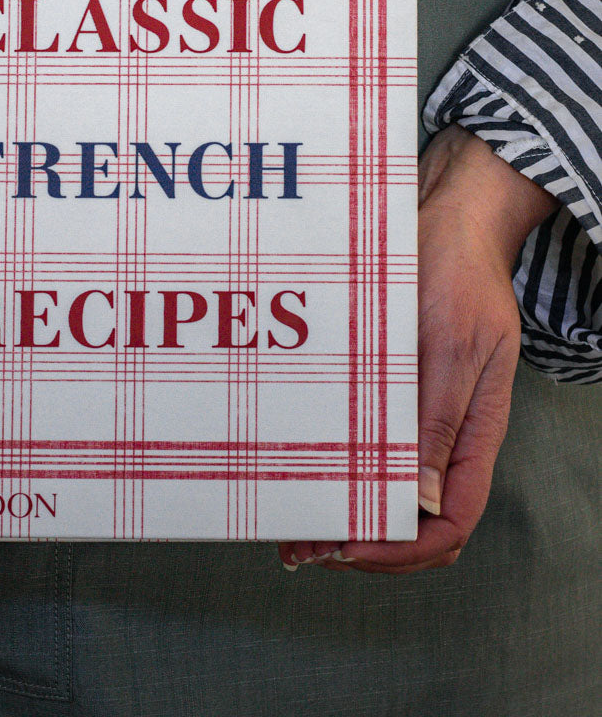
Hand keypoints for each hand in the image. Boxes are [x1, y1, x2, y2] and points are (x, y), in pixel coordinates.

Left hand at [279, 122, 558, 574]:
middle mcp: (450, 433)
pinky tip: (307, 466)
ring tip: (296, 520)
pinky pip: (375, 449)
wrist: (450, 220)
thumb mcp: (450, 344)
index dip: (402, 550)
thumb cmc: (456, 272)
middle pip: (421, 523)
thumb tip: (426, 501)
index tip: (347, 546)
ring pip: (394, 492)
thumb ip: (440, 421)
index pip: (452, 524)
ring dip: (349, 514)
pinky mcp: (399, 392)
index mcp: (475, 429)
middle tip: (306, 543)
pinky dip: (343, 469)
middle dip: (367, 544)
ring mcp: (424, 415)